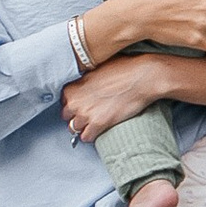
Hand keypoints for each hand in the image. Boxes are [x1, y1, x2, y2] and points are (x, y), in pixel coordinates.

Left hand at [61, 54, 178, 141]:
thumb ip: (84, 81)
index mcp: (73, 87)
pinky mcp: (98, 124)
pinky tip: (99, 130)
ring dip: (83, 127)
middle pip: (66, 117)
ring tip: (93, 123)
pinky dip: (91, 135)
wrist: (142, 77)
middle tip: (88, 114)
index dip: (73, 104)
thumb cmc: (124, 69)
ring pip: (74, 129)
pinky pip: (86, 137)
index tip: (81, 105)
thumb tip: (84, 87)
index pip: (63, 102)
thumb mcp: (97, 70)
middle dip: (76, 116)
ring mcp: (86, 114)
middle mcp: (75, 101)